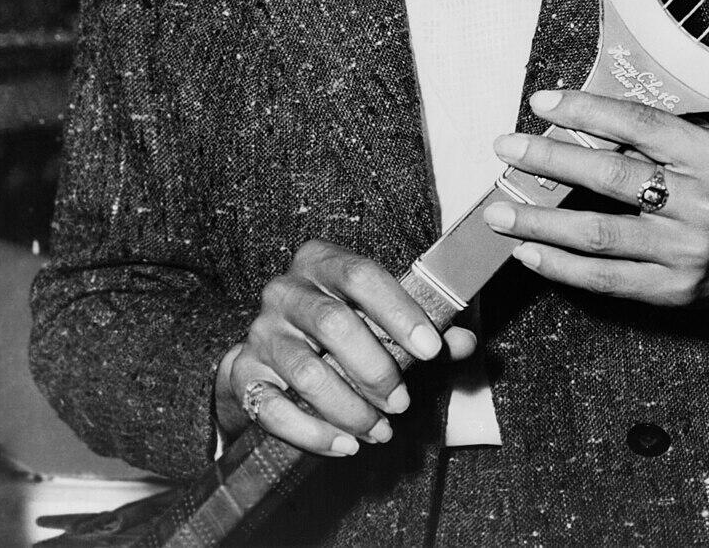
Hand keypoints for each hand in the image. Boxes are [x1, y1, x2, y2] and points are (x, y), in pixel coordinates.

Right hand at [215, 240, 476, 455]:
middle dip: (376, 370)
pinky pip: (275, 409)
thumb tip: (465, 343)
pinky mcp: (243, 374)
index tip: (432, 350)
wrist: (273, 356)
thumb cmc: (342, 330)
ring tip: (381, 431)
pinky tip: (346, 446)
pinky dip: (314, 433)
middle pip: (333, 323)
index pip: (361, 274)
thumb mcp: (382, 321)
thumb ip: (424, 330)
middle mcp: (285, 290)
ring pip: (307, 371)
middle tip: (403, 403)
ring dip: (351, 409)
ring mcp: (260, 332)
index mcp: (320, 262)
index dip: (399, 311)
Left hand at [483, 90, 708, 317]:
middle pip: (611, 176)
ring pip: (599, 233)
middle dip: (550, 159)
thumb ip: (662, 135)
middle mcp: (703, 204)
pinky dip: (561, 266)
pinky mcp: (673, 292)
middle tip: (506, 149)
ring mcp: (686, 252)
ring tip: (498, 211)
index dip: (586, 110)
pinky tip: (528, 251)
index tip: (541, 102)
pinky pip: (605, 279)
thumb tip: (583, 115)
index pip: (640, 124)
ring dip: (540, 222)